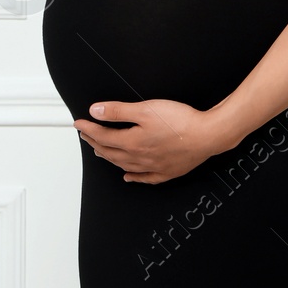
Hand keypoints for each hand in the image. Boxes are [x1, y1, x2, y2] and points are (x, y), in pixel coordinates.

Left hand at [74, 99, 236, 183]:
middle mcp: (139, 158)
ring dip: (109, 158)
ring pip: (124, 165)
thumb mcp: (146, 109)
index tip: (79, 123)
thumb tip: (95, 111)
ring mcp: (153, 168)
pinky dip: (134, 177)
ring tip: (100, 151)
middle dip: (95, 142)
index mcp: (132, 142)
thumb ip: (119, 111)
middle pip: (111, 152)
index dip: (89, 129)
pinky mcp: (167, 172)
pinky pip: (144, 178)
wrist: (208, 136)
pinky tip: (128, 176)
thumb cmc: (180, 122)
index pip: (103, 136)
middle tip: (86, 135)